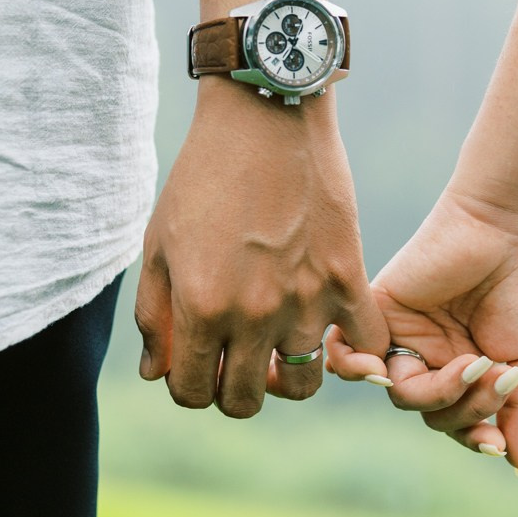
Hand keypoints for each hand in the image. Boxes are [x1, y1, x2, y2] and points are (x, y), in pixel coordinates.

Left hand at [134, 80, 390, 415]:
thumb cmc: (204, 174)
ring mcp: (306, 299)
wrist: (266, 115)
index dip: (189, 387)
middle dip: (230, 389)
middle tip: (233, 359)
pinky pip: (364, 343)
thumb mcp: (160, 241)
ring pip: (301, 386)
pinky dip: (353, 347)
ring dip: (284, 376)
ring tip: (277, 347)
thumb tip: (154, 373)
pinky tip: (332, 327)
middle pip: (242, 401)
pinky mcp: (348, 277)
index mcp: (201, 307)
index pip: (192, 393)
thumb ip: (153, 313)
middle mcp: (253, 314)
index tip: (196, 365)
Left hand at [327, 190, 517, 471]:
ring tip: (473, 362)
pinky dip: (356, 368)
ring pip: (402, 395)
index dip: (474, 437)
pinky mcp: (378, 311)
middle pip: (432, 412)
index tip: (494, 442)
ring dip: (439, 391)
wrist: (505, 230)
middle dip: (467, 405)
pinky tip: (380, 368)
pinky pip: (351, 356)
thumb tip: (517, 467)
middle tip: (496, 372)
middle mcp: (432, 357)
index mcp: (467, 370)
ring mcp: (404, 336)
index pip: (459, 422)